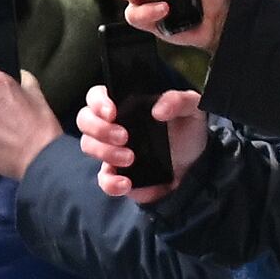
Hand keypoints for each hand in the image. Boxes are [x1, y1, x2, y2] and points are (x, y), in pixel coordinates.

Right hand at [77, 83, 206, 202]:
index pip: (96, 96)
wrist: (195, 165)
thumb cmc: (188, 131)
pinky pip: (102, 178)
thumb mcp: (192, 109)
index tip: (112, 112)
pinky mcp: (116, 174)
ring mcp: (110, 150)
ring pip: (89, 146)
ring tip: (130, 158)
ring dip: (105, 152)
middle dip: (99, 129)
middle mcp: (112, 125)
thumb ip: (179, 101)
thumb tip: (158, 110)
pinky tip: (126, 182)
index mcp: (126, 105)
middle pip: (84, 120)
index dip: (97, 102)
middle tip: (124, 137)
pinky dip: (110, 182)